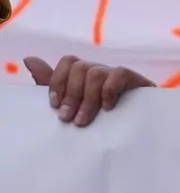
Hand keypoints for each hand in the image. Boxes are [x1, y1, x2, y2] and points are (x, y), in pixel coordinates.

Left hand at [24, 56, 154, 127]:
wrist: (136, 133)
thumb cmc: (100, 121)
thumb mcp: (72, 104)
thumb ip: (50, 83)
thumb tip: (28, 59)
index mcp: (85, 75)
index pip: (69, 61)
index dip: (58, 81)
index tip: (54, 105)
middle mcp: (102, 71)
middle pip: (80, 67)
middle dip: (71, 95)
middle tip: (68, 119)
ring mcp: (118, 75)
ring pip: (95, 73)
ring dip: (87, 99)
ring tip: (84, 120)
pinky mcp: (137, 81)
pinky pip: (118, 74)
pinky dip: (109, 91)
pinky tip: (108, 108)